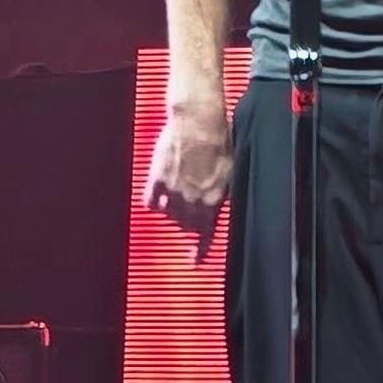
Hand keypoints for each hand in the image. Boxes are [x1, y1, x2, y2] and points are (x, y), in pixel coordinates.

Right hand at [143, 92, 232, 255]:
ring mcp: (172, 190)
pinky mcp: (156, 178)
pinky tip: (158, 198)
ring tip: (178, 199)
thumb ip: (221, 194)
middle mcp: (191, 200)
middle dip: (189, 225)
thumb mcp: (230, 171)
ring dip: (173, 213)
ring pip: (169, 215)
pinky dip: (155, 203)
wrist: (197, 120)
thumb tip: (217, 208)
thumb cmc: (218, 141)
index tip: (195, 261)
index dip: (200, 250)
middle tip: (190, 217)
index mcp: (212, 200)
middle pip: (186, 225)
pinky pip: (151, 202)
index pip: (205, 233)